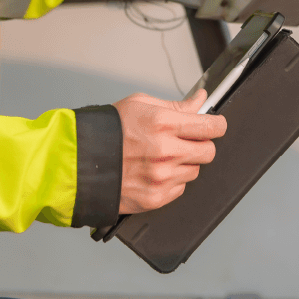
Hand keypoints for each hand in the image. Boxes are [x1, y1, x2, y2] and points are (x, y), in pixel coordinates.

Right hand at [113, 90, 226, 213]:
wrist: (81, 161)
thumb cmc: (109, 130)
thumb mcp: (140, 104)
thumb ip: (176, 105)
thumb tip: (200, 100)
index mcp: (163, 124)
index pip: (210, 127)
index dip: (217, 125)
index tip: (216, 125)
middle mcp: (165, 151)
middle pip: (209, 151)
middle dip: (202, 144)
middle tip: (186, 141)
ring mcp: (161, 177)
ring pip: (195, 171)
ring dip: (185, 163)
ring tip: (161, 156)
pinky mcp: (156, 197)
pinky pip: (180, 189)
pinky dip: (172, 180)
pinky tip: (154, 171)